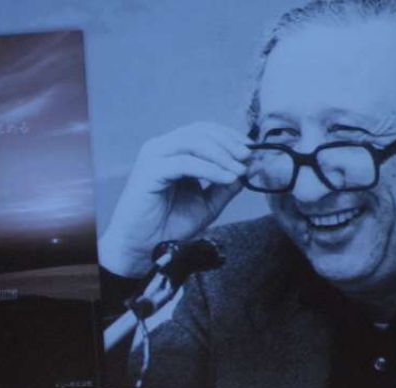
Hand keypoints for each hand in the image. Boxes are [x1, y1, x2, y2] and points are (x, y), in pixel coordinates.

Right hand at [99, 122, 249, 276]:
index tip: (252, 151)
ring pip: (193, 142)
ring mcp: (153, 157)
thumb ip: (227, 185)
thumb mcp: (208, 203)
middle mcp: (161, 148)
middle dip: (228, 143)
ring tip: (239, 170)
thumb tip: (252, 166)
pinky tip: (225, 178)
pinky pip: (185, 162)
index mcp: (173, 151)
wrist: (143, 248)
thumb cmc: (170, 226)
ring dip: (221, 154)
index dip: (229, 136)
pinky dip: (209, 169)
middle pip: (200, 131)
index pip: (204, 131)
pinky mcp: (150, 171)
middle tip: (248, 158)